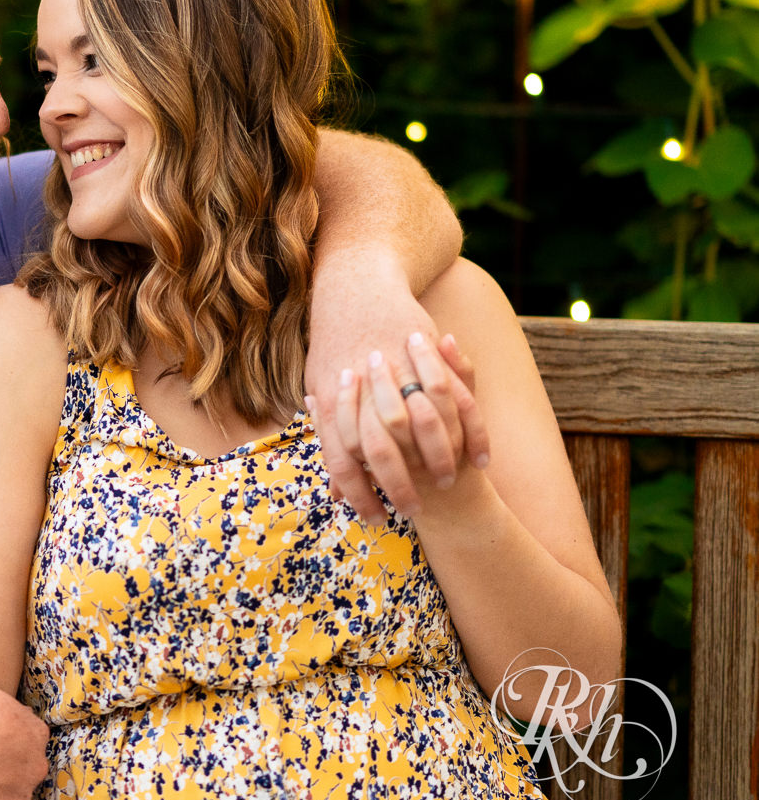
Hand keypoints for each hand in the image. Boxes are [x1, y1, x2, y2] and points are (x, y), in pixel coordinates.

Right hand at [0, 685, 47, 799]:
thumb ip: (16, 714)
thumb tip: (23, 719)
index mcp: (34, 735)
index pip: (34, 739)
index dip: (12, 741)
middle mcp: (34, 767)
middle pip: (28, 769)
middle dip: (9, 766)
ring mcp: (19, 797)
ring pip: (15, 796)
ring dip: (0, 791)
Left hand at [305, 252, 488, 522]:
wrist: (357, 282)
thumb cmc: (335, 343)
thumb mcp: (320, 384)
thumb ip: (332, 438)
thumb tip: (337, 493)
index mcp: (334, 397)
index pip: (343, 457)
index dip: (358, 492)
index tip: (371, 517)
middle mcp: (367, 386)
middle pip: (381, 449)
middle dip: (396, 486)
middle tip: (411, 512)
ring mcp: (403, 370)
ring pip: (426, 429)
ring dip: (437, 462)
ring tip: (443, 489)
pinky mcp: (434, 358)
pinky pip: (462, 402)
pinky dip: (473, 434)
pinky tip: (479, 459)